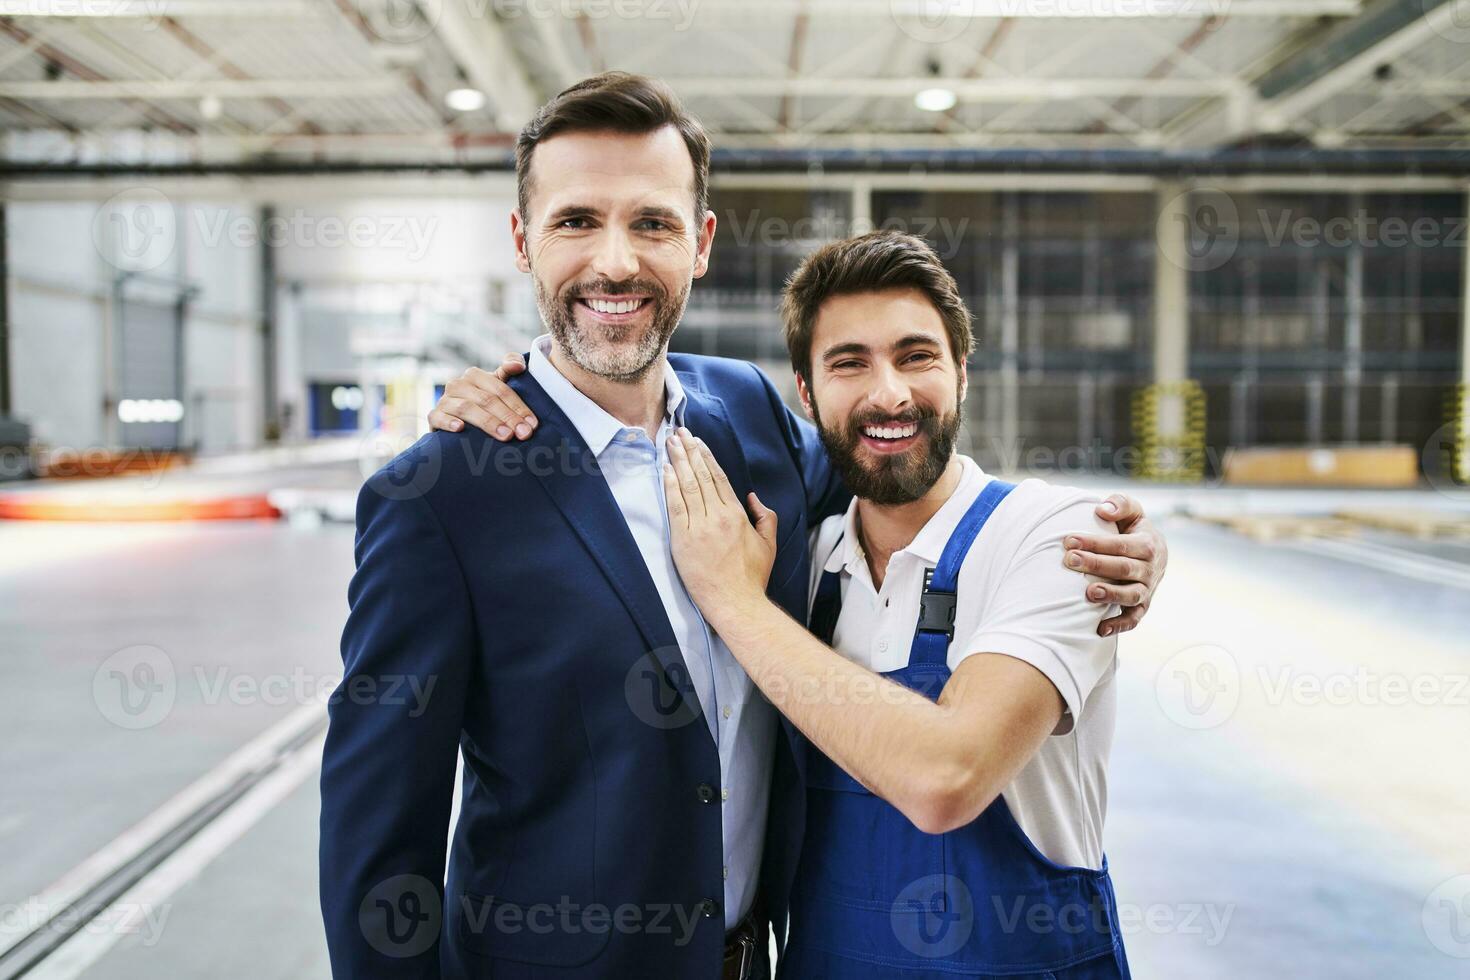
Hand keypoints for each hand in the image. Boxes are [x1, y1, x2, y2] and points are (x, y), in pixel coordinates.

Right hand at [427, 352, 535, 440]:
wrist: (453, 423)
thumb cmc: (481, 404)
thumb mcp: (496, 387)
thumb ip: (509, 370)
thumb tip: (518, 365)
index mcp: (475, 375)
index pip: (501, 389)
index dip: (518, 406)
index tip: (532, 424)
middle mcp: (458, 384)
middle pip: (487, 400)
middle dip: (508, 417)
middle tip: (524, 434)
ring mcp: (444, 400)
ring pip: (466, 408)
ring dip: (488, 422)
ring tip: (505, 436)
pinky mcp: (433, 416)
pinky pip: (438, 417)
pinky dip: (449, 422)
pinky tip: (460, 429)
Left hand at [662, 428, 778, 615]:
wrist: (736, 602)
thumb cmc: (752, 577)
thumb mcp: (768, 543)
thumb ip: (765, 516)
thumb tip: (754, 497)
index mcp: (737, 515)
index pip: (719, 478)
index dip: (707, 457)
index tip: (697, 443)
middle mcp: (718, 516)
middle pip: (702, 476)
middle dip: (689, 451)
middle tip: (680, 433)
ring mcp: (700, 527)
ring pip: (688, 486)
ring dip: (678, 461)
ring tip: (670, 443)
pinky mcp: (683, 540)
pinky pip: (675, 506)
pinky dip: (670, 486)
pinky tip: (666, 470)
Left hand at [1063, 493, 1168, 636]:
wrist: (1153, 553)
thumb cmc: (1133, 529)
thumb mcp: (1132, 511)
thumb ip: (1120, 504)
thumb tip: (1102, 509)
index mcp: (1148, 544)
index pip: (1121, 544)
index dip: (1096, 543)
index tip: (1069, 540)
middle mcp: (1150, 569)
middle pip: (1123, 568)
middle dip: (1096, 564)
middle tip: (1069, 560)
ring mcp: (1147, 589)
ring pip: (1132, 595)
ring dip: (1111, 595)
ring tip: (1089, 593)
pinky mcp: (1142, 606)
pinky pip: (1134, 619)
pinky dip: (1120, 625)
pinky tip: (1100, 629)